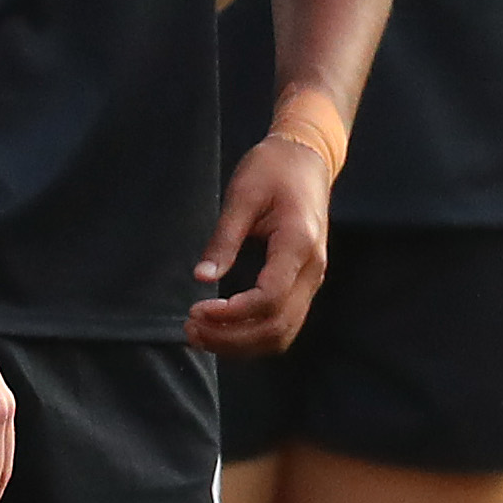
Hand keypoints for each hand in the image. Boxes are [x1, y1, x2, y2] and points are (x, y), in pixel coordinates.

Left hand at [187, 134, 329, 354]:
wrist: (307, 158)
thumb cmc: (273, 169)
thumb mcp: (242, 195)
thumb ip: (224, 239)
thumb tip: (202, 277)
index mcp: (298, 244)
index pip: (269, 299)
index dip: (232, 315)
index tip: (197, 310)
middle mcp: (312, 270)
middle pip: (277, 327)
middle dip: (232, 337)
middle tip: (191, 329)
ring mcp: (312, 279)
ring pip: (283, 333)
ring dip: (242, 344)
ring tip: (202, 335)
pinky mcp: (304, 283)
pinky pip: (284, 324)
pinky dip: (254, 336)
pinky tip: (224, 331)